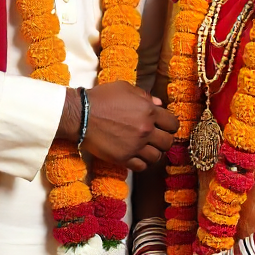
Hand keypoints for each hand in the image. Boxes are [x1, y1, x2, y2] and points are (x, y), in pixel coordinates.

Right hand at [60, 82, 177, 172]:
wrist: (81, 115)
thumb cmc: (101, 98)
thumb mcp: (125, 88)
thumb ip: (144, 96)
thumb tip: (159, 104)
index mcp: (149, 111)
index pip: (173, 124)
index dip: (170, 125)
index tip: (164, 126)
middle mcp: (146, 130)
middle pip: (168, 142)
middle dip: (164, 140)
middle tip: (156, 138)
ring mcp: (135, 146)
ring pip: (157, 157)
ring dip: (153, 153)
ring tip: (146, 148)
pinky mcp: (123, 158)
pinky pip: (142, 167)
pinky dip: (142, 163)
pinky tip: (137, 157)